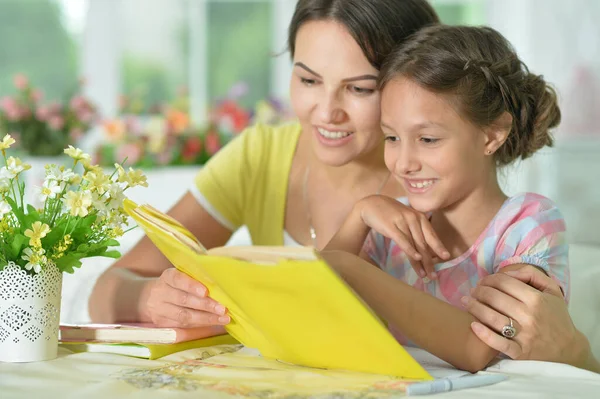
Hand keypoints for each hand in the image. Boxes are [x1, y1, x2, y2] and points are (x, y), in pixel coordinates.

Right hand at [144, 268, 229, 326]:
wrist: (149, 299)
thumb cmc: (175, 286)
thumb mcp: (181, 277)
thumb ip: (196, 280)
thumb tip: (220, 287)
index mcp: (168, 277)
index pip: (177, 279)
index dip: (191, 285)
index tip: (205, 291)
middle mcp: (161, 292)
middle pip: (183, 300)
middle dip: (205, 305)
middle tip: (222, 309)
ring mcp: (160, 310)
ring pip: (183, 316)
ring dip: (205, 318)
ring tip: (223, 319)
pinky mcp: (161, 324)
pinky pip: (181, 327)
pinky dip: (199, 326)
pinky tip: (213, 324)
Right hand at [358, 195, 449, 279]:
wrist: (371, 204)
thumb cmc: (391, 214)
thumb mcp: (407, 219)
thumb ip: (417, 230)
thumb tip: (426, 249)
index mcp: (420, 217)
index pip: (431, 235)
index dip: (439, 247)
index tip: (446, 258)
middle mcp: (413, 218)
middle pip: (424, 243)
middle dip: (430, 261)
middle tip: (434, 276)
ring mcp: (402, 221)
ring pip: (414, 245)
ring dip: (420, 262)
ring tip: (424, 275)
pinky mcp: (390, 226)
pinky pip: (402, 240)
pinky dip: (410, 250)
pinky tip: (416, 258)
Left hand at [464, 266, 585, 365]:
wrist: (568, 350)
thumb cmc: (556, 318)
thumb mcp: (552, 291)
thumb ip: (532, 275)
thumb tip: (509, 271)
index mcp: (536, 299)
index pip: (503, 282)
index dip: (489, 279)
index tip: (483, 281)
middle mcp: (528, 315)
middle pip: (493, 297)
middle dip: (478, 291)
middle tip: (473, 291)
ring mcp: (523, 335)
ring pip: (491, 317)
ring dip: (474, 307)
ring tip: (466, 302)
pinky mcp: (519, 352)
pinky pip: (497, 342)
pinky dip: (483, 333)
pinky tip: (473, 325)